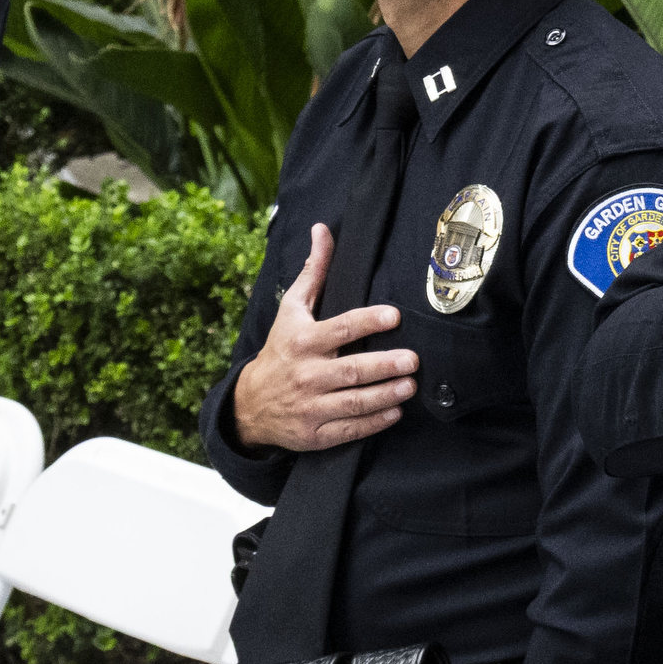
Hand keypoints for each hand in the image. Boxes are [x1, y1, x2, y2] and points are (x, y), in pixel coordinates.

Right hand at [228, 228, 415, 452]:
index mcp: (302, 341)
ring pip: (352, 402)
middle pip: (350, 370)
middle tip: (413, 359)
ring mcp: (309, 407)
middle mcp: (306, 374)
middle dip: (384, 365)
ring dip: (385, 395)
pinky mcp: (314, 434)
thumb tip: (323, 229)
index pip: (340, 329)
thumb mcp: (292, 309)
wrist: (249, 403)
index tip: (395, 316)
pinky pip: (348, 430)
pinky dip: (372, 423)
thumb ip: (314, 272)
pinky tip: (395, 412)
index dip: (368, 322)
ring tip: (410, 385)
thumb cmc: (280, 349)